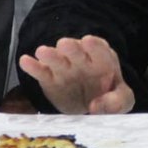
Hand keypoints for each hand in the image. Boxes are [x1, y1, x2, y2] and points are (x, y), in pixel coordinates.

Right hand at [18, 35, 134, 113]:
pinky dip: (33, 66)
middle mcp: (83, 61)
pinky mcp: (50, 79)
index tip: (89, 42)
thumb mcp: (122, 99)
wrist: (91, 104)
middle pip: (77, 52)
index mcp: (104, 61)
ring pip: (57, 59)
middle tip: (64, 44)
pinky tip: (25, 61)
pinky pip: (42, 72)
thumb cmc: (109, 96)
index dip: (95, 46)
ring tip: (42, 52)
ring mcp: (65, 68)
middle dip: (72, 48)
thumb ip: (117, 101)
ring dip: (50, 55)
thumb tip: (96, 106)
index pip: (101, 51)